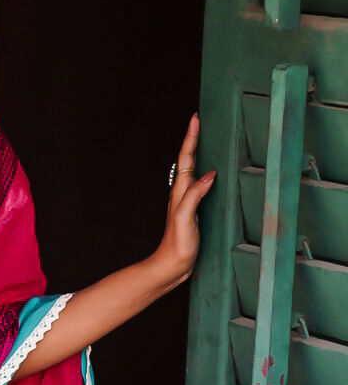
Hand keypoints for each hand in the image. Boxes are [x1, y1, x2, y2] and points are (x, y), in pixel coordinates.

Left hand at [155, 113, 215, 287]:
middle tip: (199, 121)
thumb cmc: (177, 245)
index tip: (195, 119)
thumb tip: (209, 175)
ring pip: (193, 171)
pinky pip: (200, 184)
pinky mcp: (193, 211)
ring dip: (197, 153)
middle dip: (194, 139)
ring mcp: (187, 201)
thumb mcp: (186, 219)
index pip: (186, 159)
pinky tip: (212, 174)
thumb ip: (195, 196)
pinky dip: (205, 173)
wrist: (171, 265)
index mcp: (180, 192)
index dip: (191, 138)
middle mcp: (182, 193)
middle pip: (188, 160)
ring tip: (204, 139)